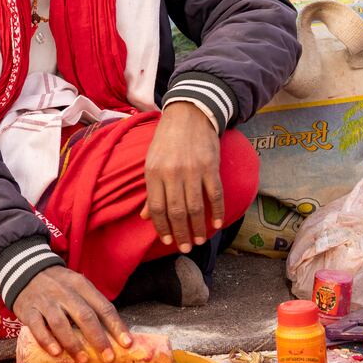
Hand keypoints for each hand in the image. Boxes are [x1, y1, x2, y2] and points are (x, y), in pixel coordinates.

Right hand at [11, 267, 132, 362]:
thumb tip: (113, 334)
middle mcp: (65, 292)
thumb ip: (91, 305)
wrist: (24, 270)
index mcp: (82, 286)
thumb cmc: (58, 285)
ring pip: (61, 323)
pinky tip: (56, 352)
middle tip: (108, 358)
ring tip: (83, 360)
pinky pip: (38, 326)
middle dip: (98, 338)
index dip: (116, 326)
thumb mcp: (77, 286)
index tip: (127, 344)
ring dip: (73, 344)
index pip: (103, 306)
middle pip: (85, 316)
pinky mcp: (29, 310)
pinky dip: (47, 340)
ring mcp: (46, 301)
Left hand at [141, 102, 224, 251]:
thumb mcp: (152, 162)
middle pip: (177, 211)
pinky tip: (216, 224)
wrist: (189, 114)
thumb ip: (151, 190)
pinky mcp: (210, 167)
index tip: (168, 241)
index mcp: (154, 173)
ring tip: (199, 241)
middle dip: (182, 233)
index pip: (157, 208)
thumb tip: (145, 217)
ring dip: (198, 228)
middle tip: (186, 248)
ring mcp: (192, 170)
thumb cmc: (167, 140)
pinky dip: (217, 212)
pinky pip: (215, 195)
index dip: (162, 227)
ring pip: (196, 207)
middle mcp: (172, 173)